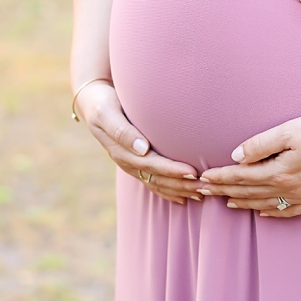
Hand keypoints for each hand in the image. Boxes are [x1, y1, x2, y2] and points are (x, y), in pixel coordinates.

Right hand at [74, 81, 204, 203]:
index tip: (192, 172)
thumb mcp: (106, 113)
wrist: (93, 103)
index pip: (151, 165)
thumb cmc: (102, 104)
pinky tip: (185, 197)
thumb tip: (143, 149)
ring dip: (180, 190)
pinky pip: (153, 182)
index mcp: (121, 151)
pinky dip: (170, 191)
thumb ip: (122, 131)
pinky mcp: (136, 164)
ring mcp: (132, 165)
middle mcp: (127, 162)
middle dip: (182, 184)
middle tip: (206, 187)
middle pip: (158, 179)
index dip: (171, 170)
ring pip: (158, 184)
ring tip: (202, 193)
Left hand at [197, 107, 300, 217]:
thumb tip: (236, 157)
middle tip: (203, 193)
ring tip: (227, 202)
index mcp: (280, 172)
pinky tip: (263, 213)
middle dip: (224, 192)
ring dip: (244, 204)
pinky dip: (272, 213)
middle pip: (249, 192)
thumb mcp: (289, 130)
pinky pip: (288, 212)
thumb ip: (260, 144)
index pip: (241, 177)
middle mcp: (289, 189)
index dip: (220, 178)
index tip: (202, 179)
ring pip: (266, 204)